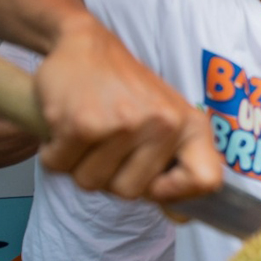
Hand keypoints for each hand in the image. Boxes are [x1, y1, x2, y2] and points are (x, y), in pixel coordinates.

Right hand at [33, 18, 222, 201]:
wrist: (85, 43)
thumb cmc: (127, 90)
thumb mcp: (167, 120)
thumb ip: (177, 167)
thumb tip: (183, 216)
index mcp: (190, 126)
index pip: (206, 181)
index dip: (177, 194)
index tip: (154, 183)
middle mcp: (163, 124)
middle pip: (129, 194)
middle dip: (109, 176)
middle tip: (108, 142)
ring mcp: (123, 124)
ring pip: (91, 183)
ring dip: (79, 164)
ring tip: (89, 129)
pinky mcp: (82, 123)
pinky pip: (61, 166)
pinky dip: (55, 152)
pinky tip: (67, 124)